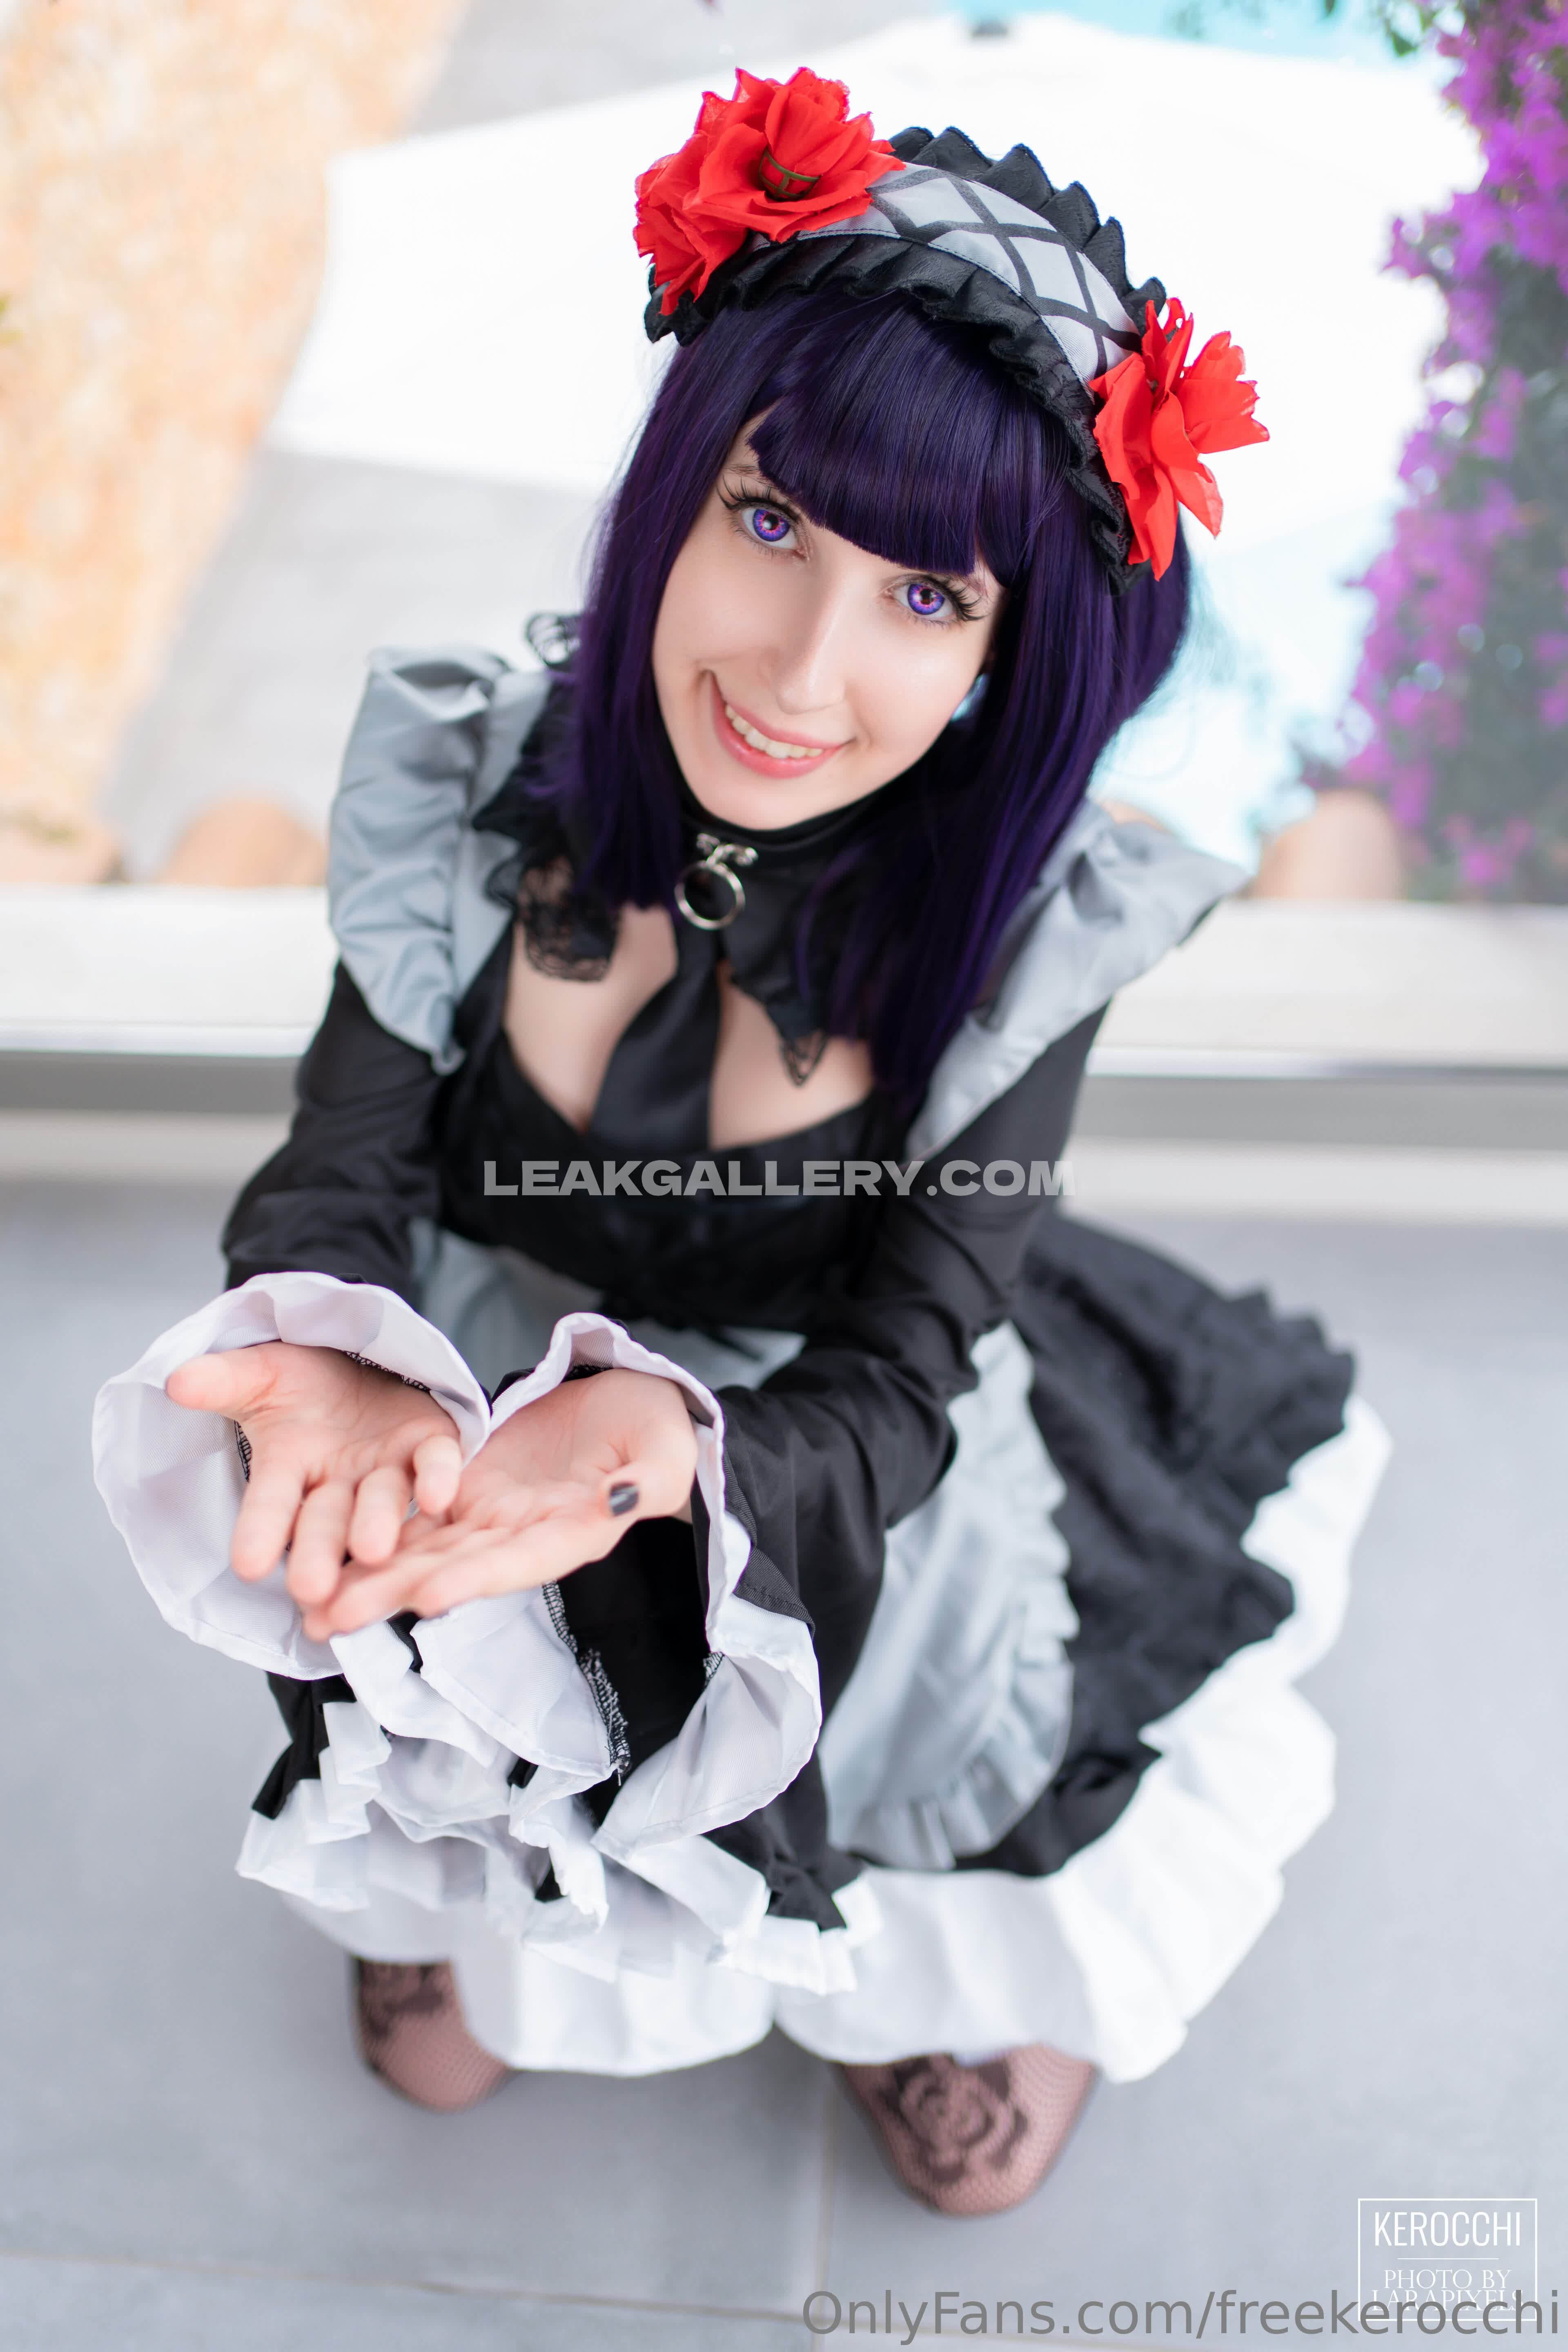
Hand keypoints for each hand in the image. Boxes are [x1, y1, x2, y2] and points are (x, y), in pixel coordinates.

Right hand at [164, 1342, 461, 1618]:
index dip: (259, 1533)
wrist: (358, 1360)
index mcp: (289, 1468)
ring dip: (376, 1526)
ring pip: (381, 1504)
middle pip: (327, 1524)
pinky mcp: (430, 1446)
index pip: (270, 1506)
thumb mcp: (259, 1374)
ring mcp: (386, 1471)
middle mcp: (339, 1485)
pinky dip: (437, 1477)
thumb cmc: (301, 1380)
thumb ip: (223, 1381)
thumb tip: (177, 1382)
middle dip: (320, 1555)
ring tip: (373, 1550)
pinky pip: (435, 1464)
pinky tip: (439, 1495)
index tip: (246, 1566)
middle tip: (313, 1590)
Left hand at [294, 1367, 699, 1638]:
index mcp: (574, 1533)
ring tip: (312, 1605)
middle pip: (453, 1571)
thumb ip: (650, 1478)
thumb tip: (623, 1501)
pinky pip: (417, 1520)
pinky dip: (375, 1540)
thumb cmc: (657, 1428)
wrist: (631, 1405)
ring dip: (368, 1580)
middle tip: (332, 1618)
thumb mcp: (667, 1449)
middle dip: (393, 1594)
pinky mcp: (470, 1491)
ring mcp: (493, 1518)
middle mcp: (523, 1538)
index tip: (428, 1597)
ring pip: (423, 1553)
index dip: (475, 1580)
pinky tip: (329, 1555)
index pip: (519, 1561)